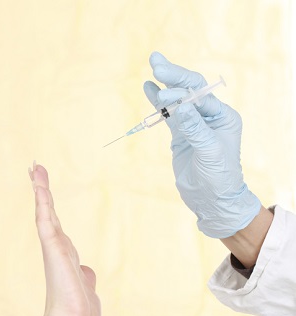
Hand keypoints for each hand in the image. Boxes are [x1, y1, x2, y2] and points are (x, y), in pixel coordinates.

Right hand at [29, 163, 99, 315]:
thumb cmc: (80, 312)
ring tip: (35, 169)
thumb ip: (85, 276)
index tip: (43, 188)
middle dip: (42, 190)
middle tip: (35, 169)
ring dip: (41, 190)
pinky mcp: (53, 248)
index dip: (49, 206)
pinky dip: (42, 202)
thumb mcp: (87, 288)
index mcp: (65, 256)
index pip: (56, 225)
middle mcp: (58, 248)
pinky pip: (46, 220)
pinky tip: (39, 187)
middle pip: (49, 213)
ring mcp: (54, 248)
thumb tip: (87, 271)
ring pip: (47, 212)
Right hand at [143, 51, 260, 237]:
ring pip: (177, 99)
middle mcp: (209, 116)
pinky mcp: (181, 134)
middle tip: (156, 60)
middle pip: (189, 90)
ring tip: (153, 64)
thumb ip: (195, 128)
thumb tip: (180, 106)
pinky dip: (158, 102)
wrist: (212, 199)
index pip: (199, 94)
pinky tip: (149, 88)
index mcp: (222, 116)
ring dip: (165, 84)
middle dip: (173, 76)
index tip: (162, 91)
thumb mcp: (209, 152)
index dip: (180, 90)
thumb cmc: (218, 177)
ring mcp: (194, 124)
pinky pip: (168, 114)